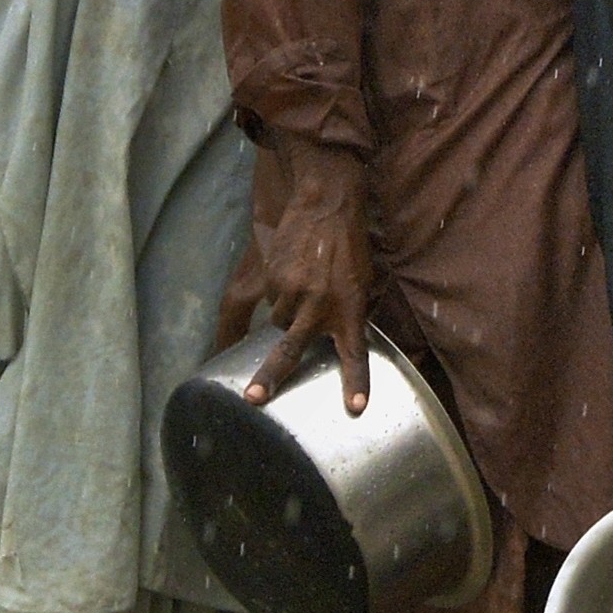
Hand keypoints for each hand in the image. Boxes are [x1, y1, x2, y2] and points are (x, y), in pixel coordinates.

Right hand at [217, 144, 376, 414]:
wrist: (327, 203)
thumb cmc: (350, 244)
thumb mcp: (360, 282)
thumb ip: (348, 312)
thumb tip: (335, 337)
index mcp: (350, 308)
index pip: (355, 354)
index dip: (355, 382)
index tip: (355, 409)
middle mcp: (320, 305)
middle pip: (290, 351)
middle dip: (270, 377)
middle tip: (252, 397)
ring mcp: (293, 292)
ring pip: (278, 322)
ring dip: (286, 315)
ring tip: (300, 290)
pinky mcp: (273, 278)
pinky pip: (270, 299)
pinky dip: (278, 294)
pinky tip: (289, 274)